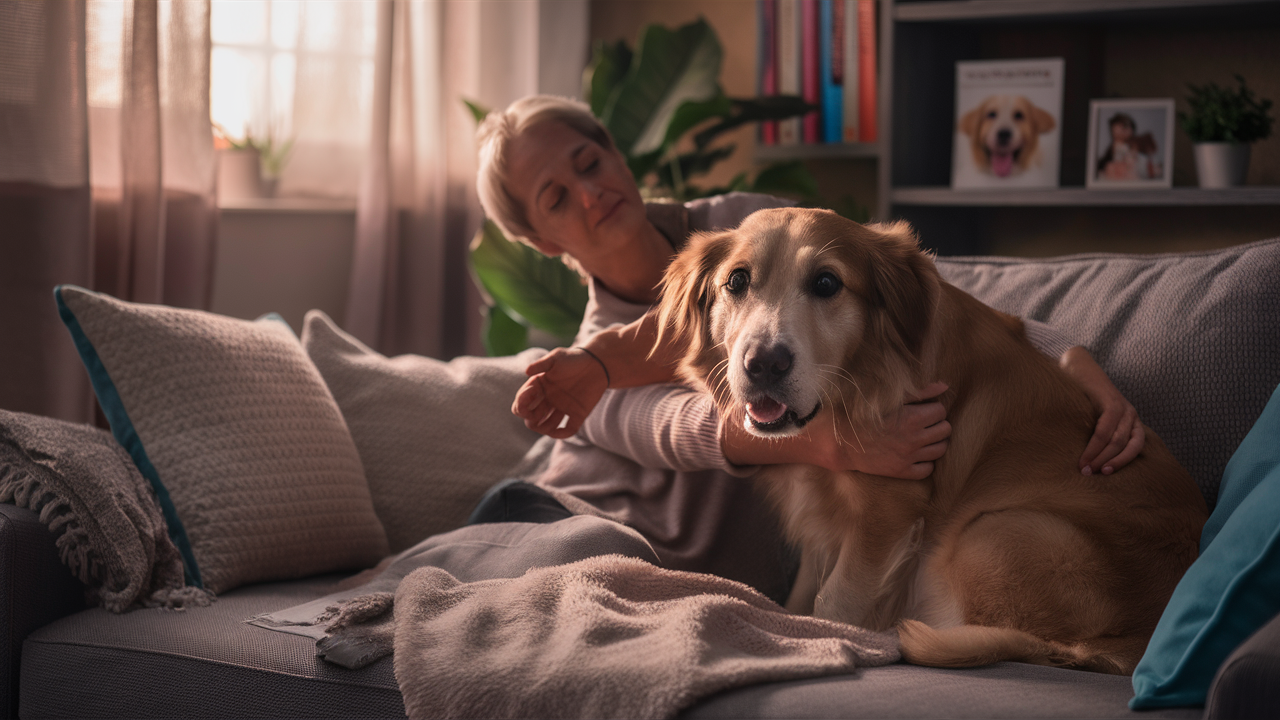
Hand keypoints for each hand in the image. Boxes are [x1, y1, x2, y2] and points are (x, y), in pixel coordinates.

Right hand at [511, 347, 608, 438]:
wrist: (597, 362)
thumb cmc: (574, 357)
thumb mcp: (556, 357)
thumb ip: (541, 364)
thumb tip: (526, 372)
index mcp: (538, 388)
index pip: (520, 404)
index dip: (521, 402)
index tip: (531, 390)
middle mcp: (548, 400)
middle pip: (529, 419)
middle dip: (529, 418)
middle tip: (537, 411)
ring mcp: (562, 408)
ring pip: (545, 427)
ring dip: (543, 428)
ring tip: (548, 421)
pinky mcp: (577, 414)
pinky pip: (568, 429)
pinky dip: (562, 434)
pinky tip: (561, 430)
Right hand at [728, 381, 950, 478]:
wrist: (841, 441)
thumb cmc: (862, 414)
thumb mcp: (891, 398)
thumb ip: (920, 391)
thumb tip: (945, 386)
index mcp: (913, 418)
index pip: (941, 411)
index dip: (932, 407)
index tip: (921, 407)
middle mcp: (915, 439)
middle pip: (945, 430)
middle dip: (936, 423)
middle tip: (922, 421)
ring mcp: (909, 458)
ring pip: (941, 449)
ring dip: (934, 441)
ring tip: (921, 436)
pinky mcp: (902, 472)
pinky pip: (928, 469)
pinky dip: (925, 461)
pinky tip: (914, 453)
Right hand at [1059, 346, 1144, 474]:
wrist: (1076, 366)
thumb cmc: (1082, 395)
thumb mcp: (1095, 416)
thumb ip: (1099, 433)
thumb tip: (1090, 461)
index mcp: (1130, 420)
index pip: (1135, 448)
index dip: (1121, 463)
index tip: (1104, 475)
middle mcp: (1130, 414)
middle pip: (1126, 446)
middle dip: (1108, 463)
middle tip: (1089, 475)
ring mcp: (1122, 406)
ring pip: (1117, 441)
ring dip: (1100, 458)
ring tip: (1084, 469)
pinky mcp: (1110, 401)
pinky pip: (1105, 430)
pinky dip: (1094, 447)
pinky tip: (1084, 456)